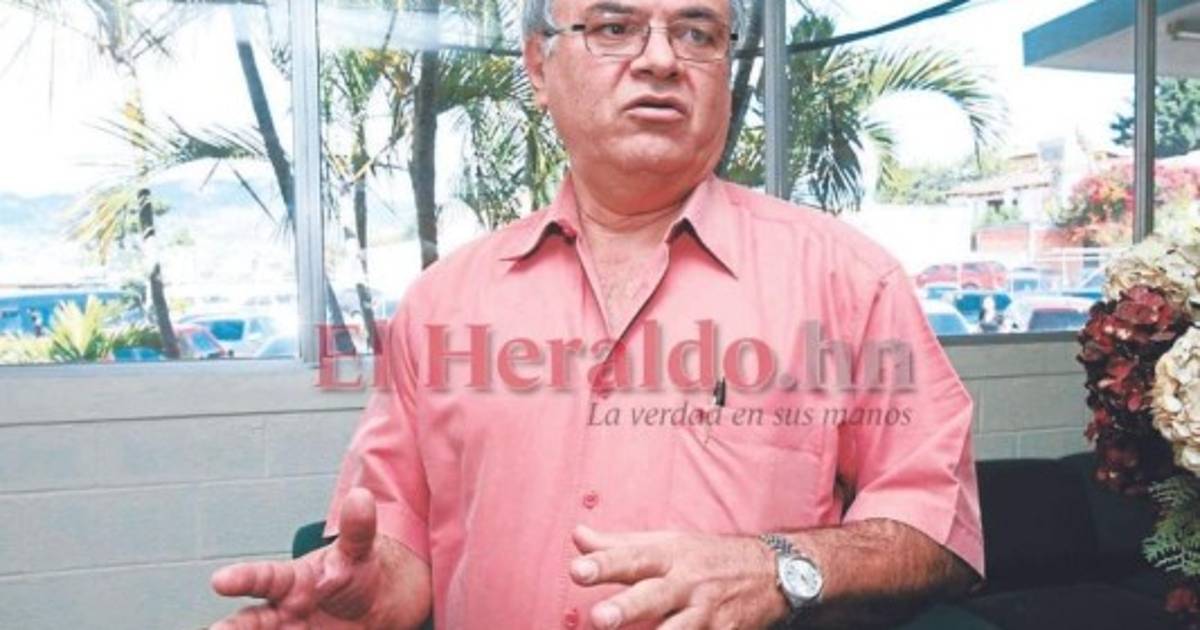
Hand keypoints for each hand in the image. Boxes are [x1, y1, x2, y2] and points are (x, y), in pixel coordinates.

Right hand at [209, 488, 429, 629]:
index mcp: (291, 583)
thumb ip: (358, 529)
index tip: (219, 580)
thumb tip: (361, 496)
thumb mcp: (362, 551)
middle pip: (248, 625)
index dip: (242, 578)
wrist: (378, 605)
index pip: (264, 579)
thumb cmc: (358, 571)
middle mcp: (280, 614)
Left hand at [568, 525, 787, 629]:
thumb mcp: (666, 543)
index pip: (632, 557)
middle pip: (653, 597)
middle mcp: (687, 584)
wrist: (770, 572)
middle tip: (599, 618)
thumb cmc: (705, 557)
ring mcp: (707, 614)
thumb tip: (577, 536)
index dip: (604, 564)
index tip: (577, 570)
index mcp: (670, 556)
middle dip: (627, 609)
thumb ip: (618, 545)